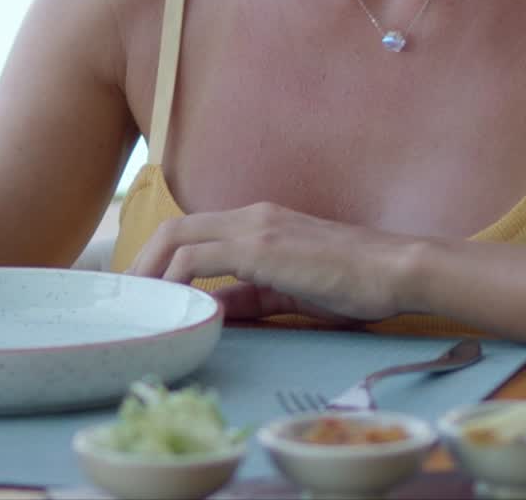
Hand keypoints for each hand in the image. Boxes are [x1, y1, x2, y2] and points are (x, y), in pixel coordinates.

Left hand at [126, 202, 419, 323]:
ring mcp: (254, 227)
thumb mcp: (292, 291)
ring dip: (152, 270)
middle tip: (129, 299)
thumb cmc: (354, 282)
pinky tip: (175, 305)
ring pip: (180, 237)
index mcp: (256, 222)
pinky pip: (201, 258)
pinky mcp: (262, 247)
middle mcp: (249, 216)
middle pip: (174, 228)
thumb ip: (250, 295)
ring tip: (139, 305)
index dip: (160, 257)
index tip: (144, 290)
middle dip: (143, 261)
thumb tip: (212, 310)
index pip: (192, 231)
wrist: (396, 268)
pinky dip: (178, 279)